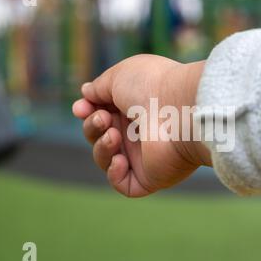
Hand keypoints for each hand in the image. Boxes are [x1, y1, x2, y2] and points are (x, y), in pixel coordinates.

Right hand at [72, 54, 210, 196]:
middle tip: (104, 119)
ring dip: (101, 147)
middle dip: (92, 127)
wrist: (180, 110)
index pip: (102, 114)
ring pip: (106, 159)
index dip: (87, 112)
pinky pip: (122, 184)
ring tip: (114, 135)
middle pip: (100, 136)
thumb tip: (86, 93)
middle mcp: (139, 131)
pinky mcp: (151, 177)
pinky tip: (120, 159)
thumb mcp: (117, 77)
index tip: (80, 108)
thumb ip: (98, 87)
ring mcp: (145, 156)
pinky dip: (114, 173)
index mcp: (134, 107)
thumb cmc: (151, 86)